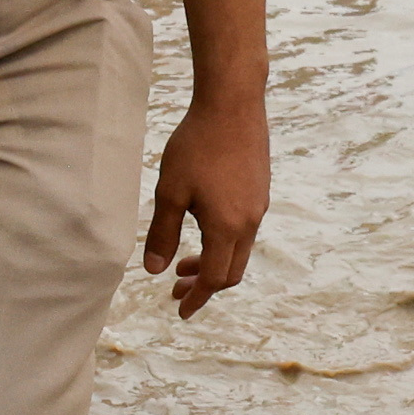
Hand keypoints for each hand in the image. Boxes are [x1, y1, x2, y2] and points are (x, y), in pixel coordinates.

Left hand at [141, 99, 267, 314]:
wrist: (232, 104)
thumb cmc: (197, 146)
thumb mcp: (170, 192)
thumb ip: (162, 233)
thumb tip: (153, 270)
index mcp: (228, 226)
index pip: (215, 278)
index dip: (197, 297)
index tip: (181, 310)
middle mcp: (250, 221)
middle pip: (232, 270)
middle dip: (205, 285)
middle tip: (177, 287)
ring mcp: (259, 204)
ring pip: (240, 249)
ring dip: (214, 261)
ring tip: (184, 261)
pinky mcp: (260, 189)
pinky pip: (245, 229)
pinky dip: (224, 241)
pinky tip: (203, 226)